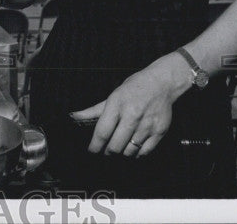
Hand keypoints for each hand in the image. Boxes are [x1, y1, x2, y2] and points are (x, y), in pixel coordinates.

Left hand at [70, 52, 191, 157]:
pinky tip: (132, 148)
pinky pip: (144, 152)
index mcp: (117, 105)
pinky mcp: (159, 132)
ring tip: (119, 148)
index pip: (102, 132)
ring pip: (129, 152)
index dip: (95, 146)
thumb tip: (74, 116)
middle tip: (105, 151)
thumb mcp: (113, 95)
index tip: (91, 151)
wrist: (161, 83)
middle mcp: (132, 116)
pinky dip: (136, 154)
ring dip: (122, 154)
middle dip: (107, 152)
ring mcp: (147, 125)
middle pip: (115, 146)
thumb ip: (94, 110)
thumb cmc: (134, 88)